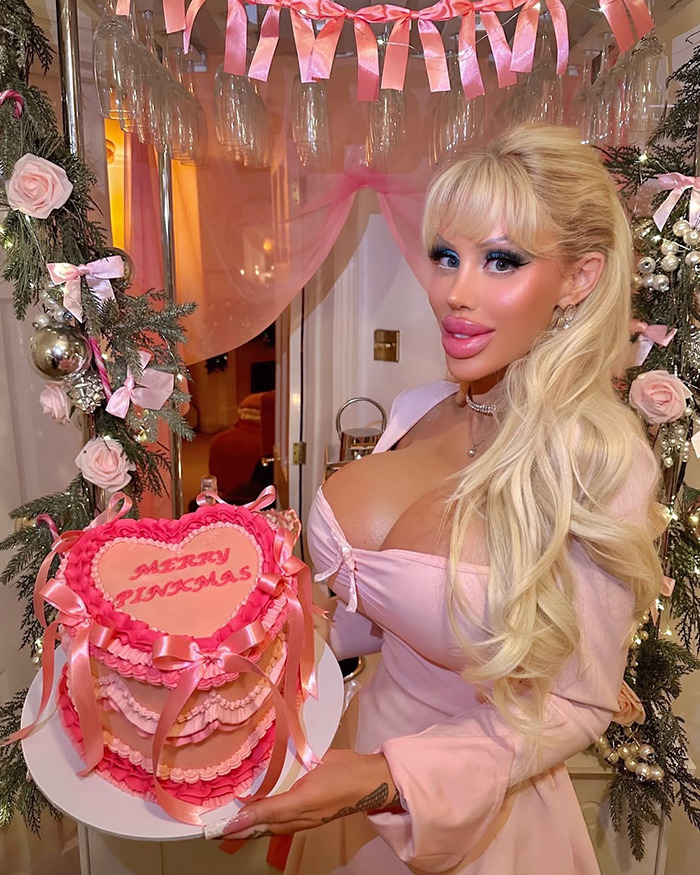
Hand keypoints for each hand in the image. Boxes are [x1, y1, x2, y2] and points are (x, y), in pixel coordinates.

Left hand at [204, 749, 399, 839]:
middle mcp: (287, 809)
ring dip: (245, 794)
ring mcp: (294, 793)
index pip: (247, 827)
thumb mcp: (300, 801)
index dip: (226, 826)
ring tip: (223, 787)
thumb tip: (236, 823)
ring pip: (264, 798)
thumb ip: (270, 811)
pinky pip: (277, 781)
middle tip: (207, 804)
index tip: (203, 823)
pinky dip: (263, 779)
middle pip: (253, 814)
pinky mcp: (302, 777)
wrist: (365, 775)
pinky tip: (254, 768)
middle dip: (231, 812)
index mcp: (284, 820)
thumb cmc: (334, 789)